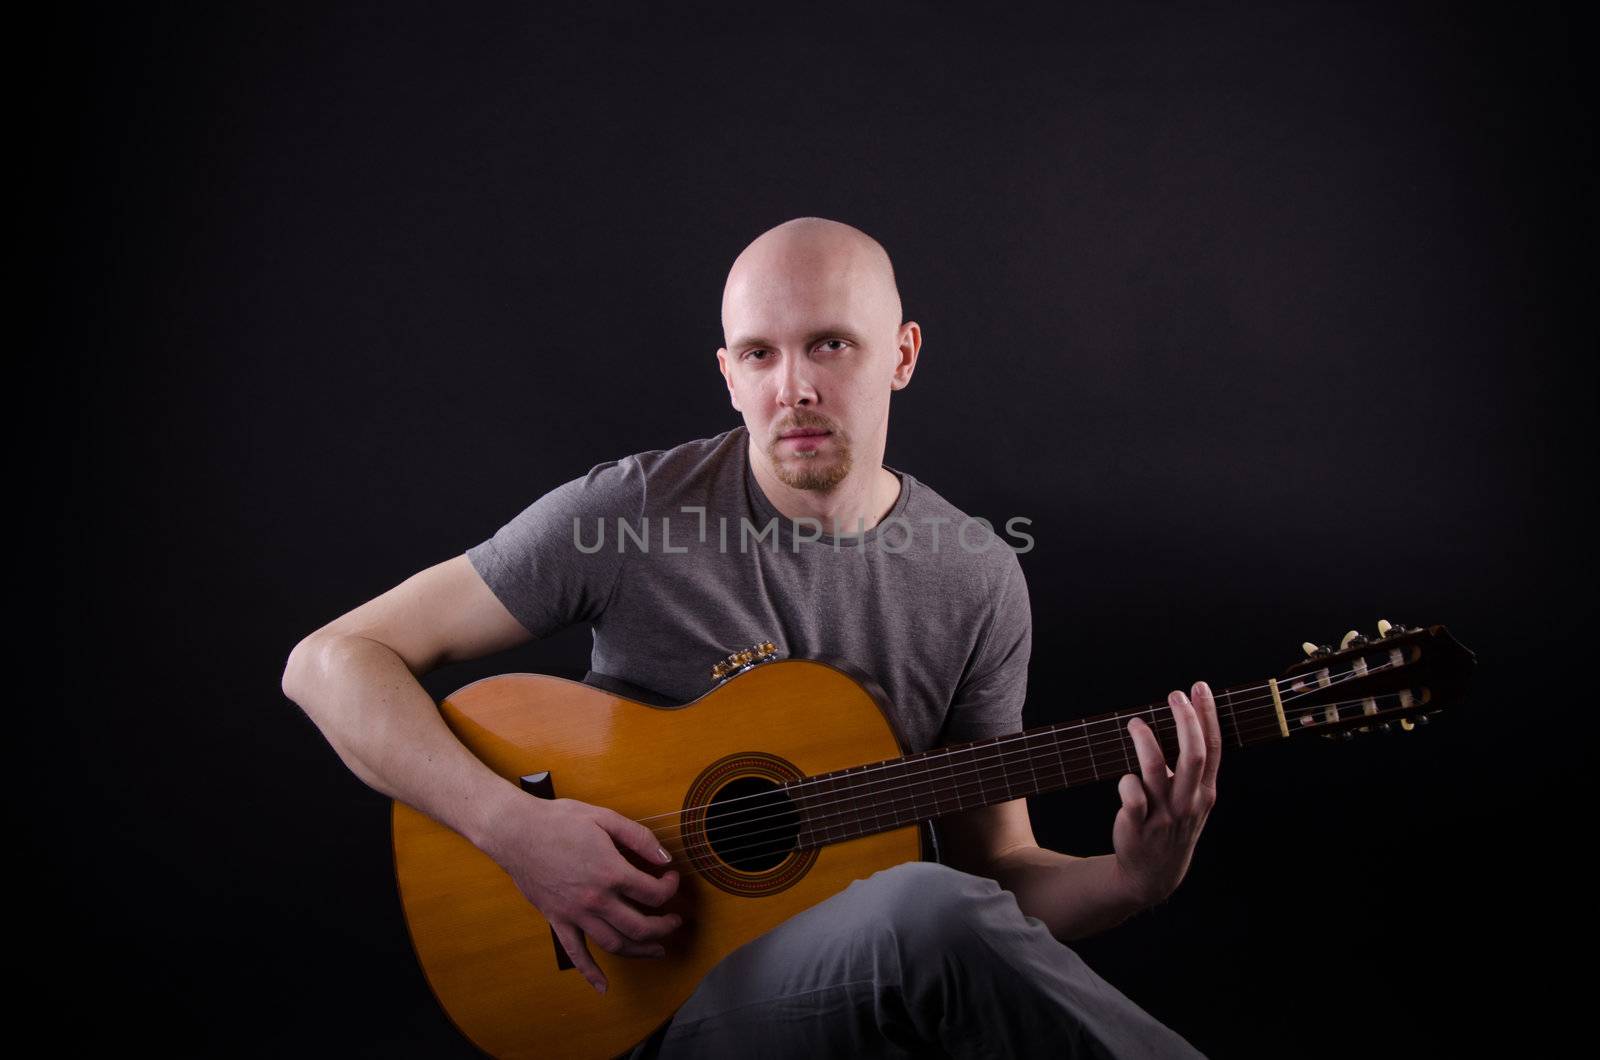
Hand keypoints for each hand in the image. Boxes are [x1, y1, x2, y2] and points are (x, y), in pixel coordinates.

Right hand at [484, 794, 681, 994]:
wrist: (515, 832)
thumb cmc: (559, 821)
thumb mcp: (605, 818)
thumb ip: (639, 838)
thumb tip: (665, 858)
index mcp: (611, 872)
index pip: (653, 893)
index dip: (669, 887)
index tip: (670, 879)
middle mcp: (596, 899)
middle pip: (640, 926)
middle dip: (664, 927)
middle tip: (674, 921)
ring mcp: (576, 914)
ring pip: (615, 944)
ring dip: (641, 951)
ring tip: (657, 949)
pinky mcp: (557, 920)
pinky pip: (575, 953)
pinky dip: (590, 973)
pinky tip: (603, 986)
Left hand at [1111, 681, 1220, 906]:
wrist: (1154, 873)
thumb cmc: (1173, 824)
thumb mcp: (1193, 800)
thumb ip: (1192, 767)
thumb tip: (1184, 720)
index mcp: (1205, 792)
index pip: (1212, 748)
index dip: (1207, 715)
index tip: (1199, 687)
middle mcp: (1188, 802)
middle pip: (1192, 755)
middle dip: (1185, 720)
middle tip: (1174, 694)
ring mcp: (1164, 814)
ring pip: (1156, 771)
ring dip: (1146, 742)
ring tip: (1136, 723)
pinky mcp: (1138, 825)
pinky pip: (1132, 797)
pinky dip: (1127, 783)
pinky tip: (1125, 778)